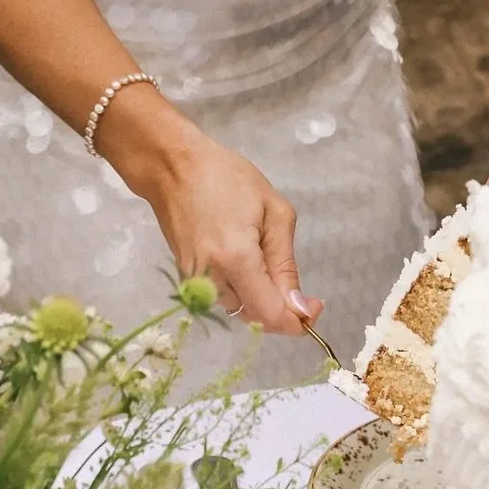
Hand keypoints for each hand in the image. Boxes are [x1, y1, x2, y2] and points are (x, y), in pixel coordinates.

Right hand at [128, 125, 322, 337]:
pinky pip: (223, 297)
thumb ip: (286, 262)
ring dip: (261, 298)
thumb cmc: (226, 178)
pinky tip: (247, 259)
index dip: (297, 320)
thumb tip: (298, 306)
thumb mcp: (273, 210)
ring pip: (239, 310)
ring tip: (265, 256)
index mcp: (237, 260)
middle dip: (282, 309)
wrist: (173, 168)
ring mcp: (195, 283)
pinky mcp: (186, 280)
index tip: (315, 307)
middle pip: (255, 317)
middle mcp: (212, 281)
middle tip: (298, 283)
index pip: (271, 315)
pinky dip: (242, 289)